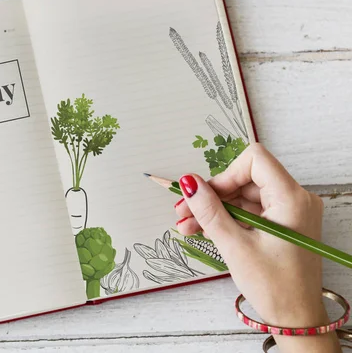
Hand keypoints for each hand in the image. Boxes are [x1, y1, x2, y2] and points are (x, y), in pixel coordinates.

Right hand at [174, 143, 340, 352]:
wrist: (296, 318)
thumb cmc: (275, 286)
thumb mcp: (235, 246)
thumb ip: (210, 211)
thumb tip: (189, 183)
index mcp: (291, 199)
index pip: (255, 160)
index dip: (225, 174)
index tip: (204, 194)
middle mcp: (295, 199)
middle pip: (245, 179)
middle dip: (213, 195)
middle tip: (183, 210)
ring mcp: (289, 211)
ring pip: (244, 196)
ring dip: (215, 209)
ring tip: (188, 225)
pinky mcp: (282, 223)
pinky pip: (250, 211)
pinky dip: (227, 218)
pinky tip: (203, 229)